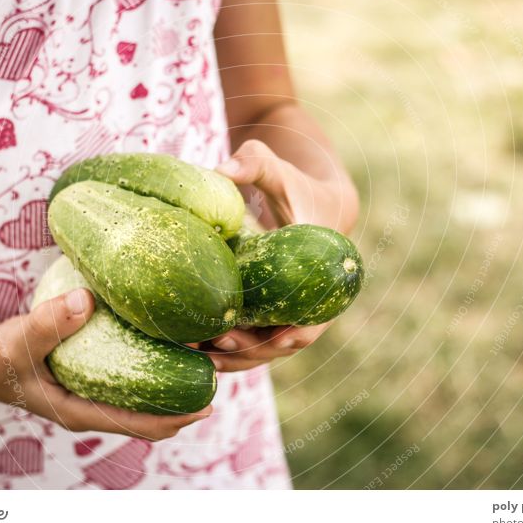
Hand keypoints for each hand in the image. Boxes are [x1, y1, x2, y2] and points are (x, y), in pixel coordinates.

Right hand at [0, 289, 210, 439]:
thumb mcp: (15, 342)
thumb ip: (46, 324)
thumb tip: (85, 300)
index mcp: (81, 411)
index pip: (139, 423)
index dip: (176, 417)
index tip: (209, 405)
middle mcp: (96, 403)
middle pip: (152, 409)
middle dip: (187, 396)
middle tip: (221, 369)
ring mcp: (96, 388)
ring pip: (146, 389)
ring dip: (177, 376)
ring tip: (209, 351)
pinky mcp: (94, 369)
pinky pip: (133, 370)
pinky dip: (156, 359)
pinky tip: (172, 337)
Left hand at [208, 139, 352, 371]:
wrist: (307, 200)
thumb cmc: (292, 184)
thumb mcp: (276, 169)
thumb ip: (255, 163)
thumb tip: (223, 169)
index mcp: (321, 268)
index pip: (315, 312)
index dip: (297, 330)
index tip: (274, 341)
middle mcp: (310, 296)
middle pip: (287, 339)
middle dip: (255, 350)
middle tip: (217, 348)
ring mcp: (290, 307)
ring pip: (268, 345)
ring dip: (239, 357)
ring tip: (202, 358)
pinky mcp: (271, 310)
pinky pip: (255, 337)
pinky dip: (232, 347)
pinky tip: (200, 350)